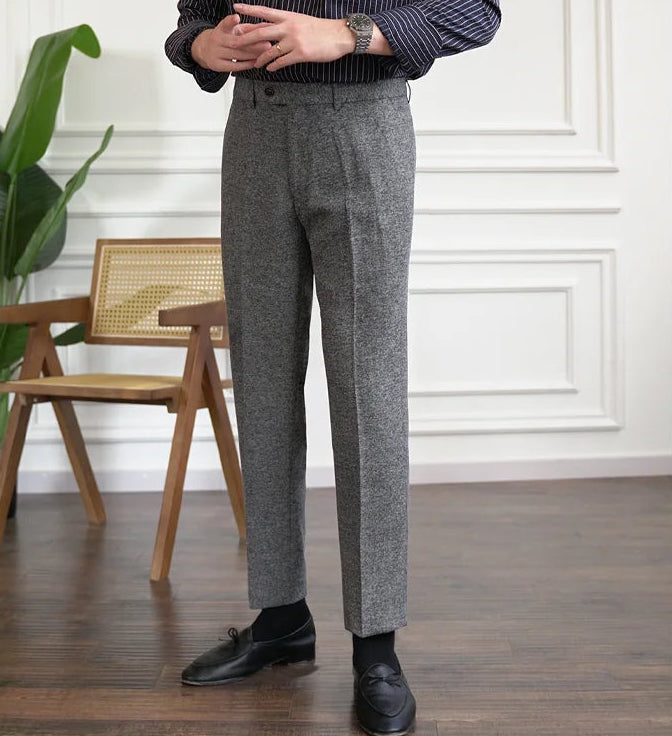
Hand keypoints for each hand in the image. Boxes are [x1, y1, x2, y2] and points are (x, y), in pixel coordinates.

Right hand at [191, 14, 273, 71]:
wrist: (204, 50)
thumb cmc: (224, 38)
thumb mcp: (233, 30)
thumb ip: (248, 28)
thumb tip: (266, 25)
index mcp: (221, 29)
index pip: (225, 24)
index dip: (231, 21)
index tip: (237, 18)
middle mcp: (217, 40)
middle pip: (236, 42)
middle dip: (253, 44)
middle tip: (267, 44)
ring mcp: (216, 53)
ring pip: (237, 55)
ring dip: (253, 55)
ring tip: (265, 53)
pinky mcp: (218, 65)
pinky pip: (234, 66)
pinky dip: (246, 64)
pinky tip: (255, 62)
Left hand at [232, 4, 355, 70]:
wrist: (339, 35)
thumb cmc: (321, 29)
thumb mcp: (301, 21)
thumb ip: (285, 24)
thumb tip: (271, 26)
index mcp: (288, 17)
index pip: (264, 12)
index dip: (249, 10)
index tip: (235, 7)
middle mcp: (289, 27)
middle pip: (262, 32)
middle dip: (246, 38)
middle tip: (234, 43)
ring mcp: (294, 40)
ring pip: (271, 50)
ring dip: (260, 58)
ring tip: (254, 63)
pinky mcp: (301, 53)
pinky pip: (282, 61)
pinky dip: (274, 65)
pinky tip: (269, 69)